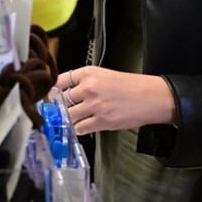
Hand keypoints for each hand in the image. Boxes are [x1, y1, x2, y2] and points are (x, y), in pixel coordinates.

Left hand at [54, 66, 175, 134]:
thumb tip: (64, 93)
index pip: (59, 81)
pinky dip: (78, 129)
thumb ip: (83, 82)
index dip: (53, 91)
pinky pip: (79, 128)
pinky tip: (81, 126)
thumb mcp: (103, 75)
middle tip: (60, 111)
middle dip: (60, 107)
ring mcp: (94, 105)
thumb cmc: (130, 86)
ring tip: (72, 119)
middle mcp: (89, 87)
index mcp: (88, 73)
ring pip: (68, 115)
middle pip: (62, 100)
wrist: (151, 97)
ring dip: (68, 119)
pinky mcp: (101, 121)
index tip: (50, 97)